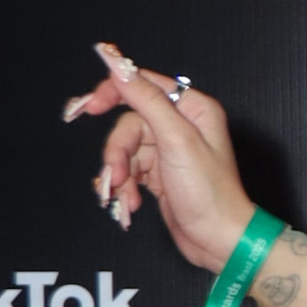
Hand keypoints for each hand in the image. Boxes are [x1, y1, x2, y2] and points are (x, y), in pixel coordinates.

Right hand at [63, 44, 256, 270]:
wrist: (217, 239)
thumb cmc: (209, 193)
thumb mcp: (175, 140)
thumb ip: (146, 100)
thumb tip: (118, 66)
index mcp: (193, 109)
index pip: (144, 84)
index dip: (113, 92)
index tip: (89, 107)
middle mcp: (183, 126)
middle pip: (129, 123)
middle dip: (117, 151)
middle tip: (115, 174)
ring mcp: (170, 150)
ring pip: (125, 149)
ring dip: (119, 174)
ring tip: (125, 195)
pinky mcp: (160, 174)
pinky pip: (129, 170)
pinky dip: (124, 186)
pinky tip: (130, 203)